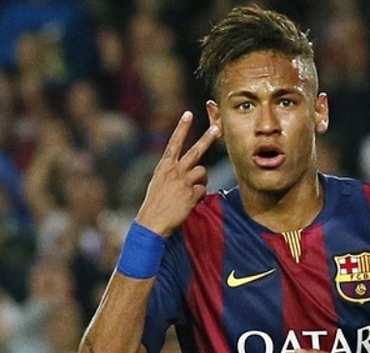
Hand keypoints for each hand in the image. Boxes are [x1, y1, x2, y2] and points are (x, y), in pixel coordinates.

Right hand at [135, 111, 220, 235]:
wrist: (152, 222)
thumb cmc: (155, 203)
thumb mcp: (159, 182)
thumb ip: (173, 173)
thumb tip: (192, 171)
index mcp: (164, 165)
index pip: (174, 142)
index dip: (182, 128)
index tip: (188, 114)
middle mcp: (174, 170)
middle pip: (196, 151)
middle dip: (208, 138)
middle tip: (217, 128)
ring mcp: (184, 181)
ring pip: (203, 172)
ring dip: (201, 181)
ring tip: (190, 192)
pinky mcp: (191, 193)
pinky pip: (203, 190)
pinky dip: (198, 196)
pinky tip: (189, 203)